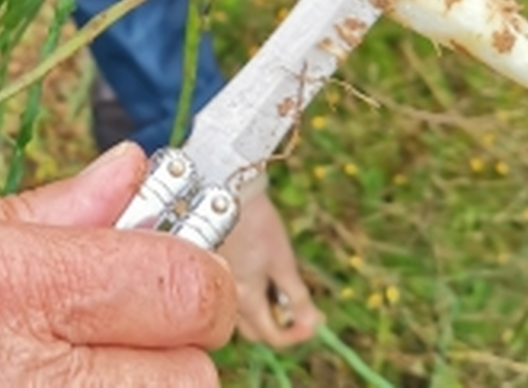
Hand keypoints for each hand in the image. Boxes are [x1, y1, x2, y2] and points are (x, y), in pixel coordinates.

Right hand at [0, 143, 234, 385]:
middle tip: (120, 330)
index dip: (198, 274)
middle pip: (191, 374)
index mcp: (5, 286)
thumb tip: (132, 170)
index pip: (181, 287)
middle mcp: (23, 377)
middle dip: (173, 347)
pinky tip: (45, 386)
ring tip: (75, 367)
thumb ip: (49, 210)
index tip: (177, 267)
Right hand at [219, 188, 322, 346]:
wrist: (225, 189)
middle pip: (254, 330)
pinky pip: (231, 291)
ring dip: (263, 307)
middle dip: (279, 323)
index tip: (316, 319)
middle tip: (296, 302)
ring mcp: (216, 281)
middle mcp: (225, 296)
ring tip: (277, 280)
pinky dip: (249, 289)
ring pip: (241, 312)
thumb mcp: (283, 261)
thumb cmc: (257, 224)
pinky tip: (258, 266)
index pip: (273, 337)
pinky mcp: (211, 265)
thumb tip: (313, 325)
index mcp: (245, 300)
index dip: (298, 334)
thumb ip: (297, 297)